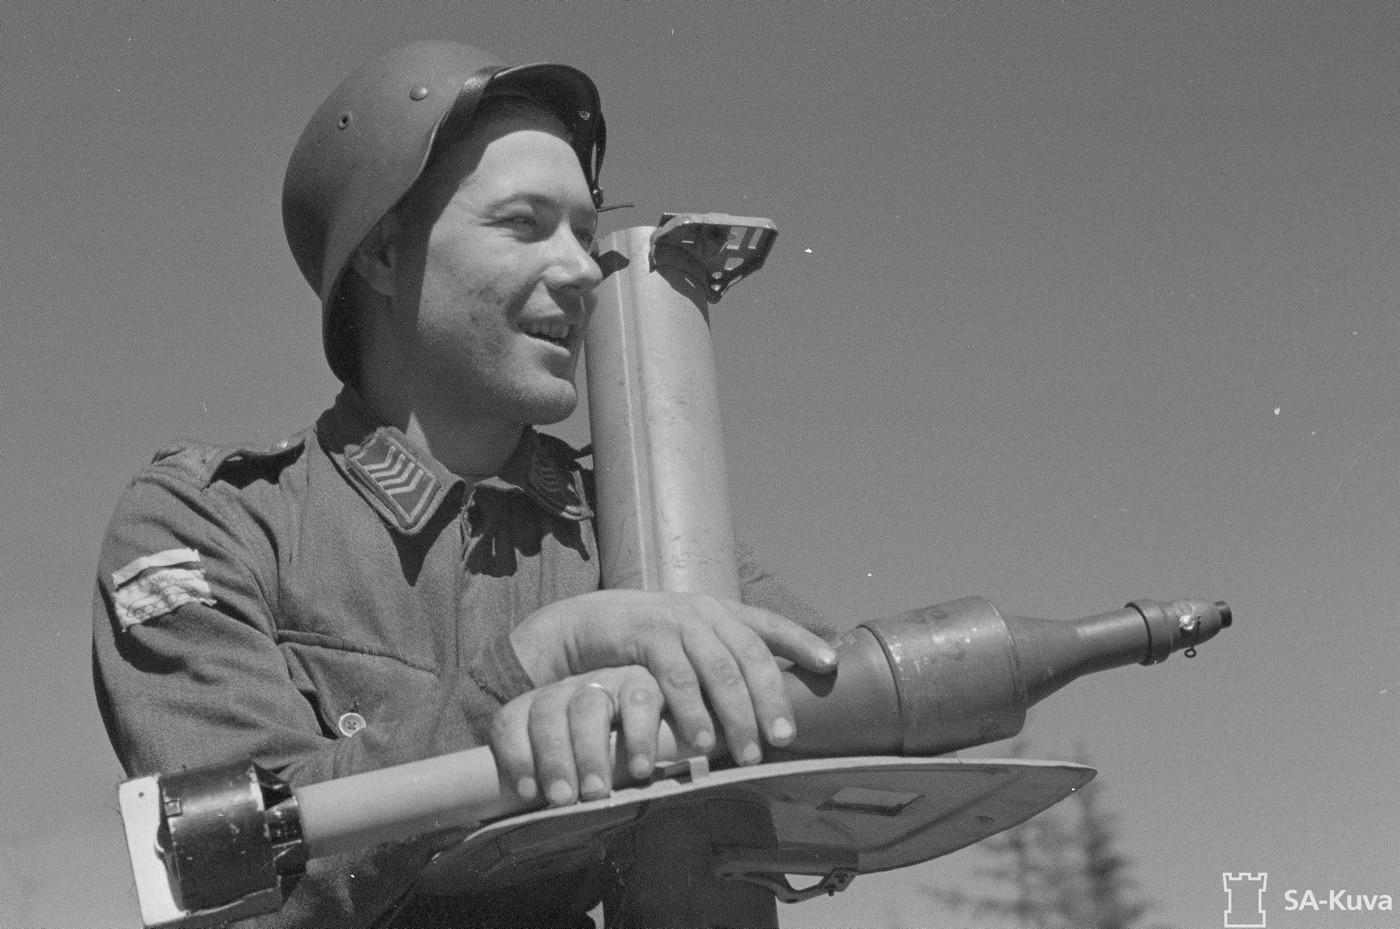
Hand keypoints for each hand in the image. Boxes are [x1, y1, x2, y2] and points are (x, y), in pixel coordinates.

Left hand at [490, 666, 662, 805]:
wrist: (669, 713)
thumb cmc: (612, 754)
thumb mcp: (575, 765)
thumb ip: (557, 784)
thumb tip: (540, 827)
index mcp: (543, 708)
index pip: (512, 720)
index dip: (514, 755)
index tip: (528, 794)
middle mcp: (569, 689)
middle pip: (547, 712)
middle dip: (552, 759)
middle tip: (563, 798)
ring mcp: (606, 681)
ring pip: (588, 706)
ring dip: (590, 752)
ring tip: (596, 791)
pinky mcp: (644, 683)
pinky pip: (639, 701)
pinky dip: (638, 736)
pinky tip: (640, 769)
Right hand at [509, 590, 837, 767]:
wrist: (583, 625)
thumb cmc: (643, 645)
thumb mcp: (687, 647)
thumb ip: (720, 662)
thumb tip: (765, 701)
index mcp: (719, 612)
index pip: (768, 625)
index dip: (801, 641)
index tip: (830, 664)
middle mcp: (704, 611)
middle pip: (750, 655)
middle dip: (771, 698)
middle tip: (784, 738)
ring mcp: (676, 620)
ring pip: (719, 669)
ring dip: (736, 715)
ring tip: (746, 754)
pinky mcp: (646, 634)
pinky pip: (677, 677)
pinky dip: (692, 712)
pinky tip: (700, 742)